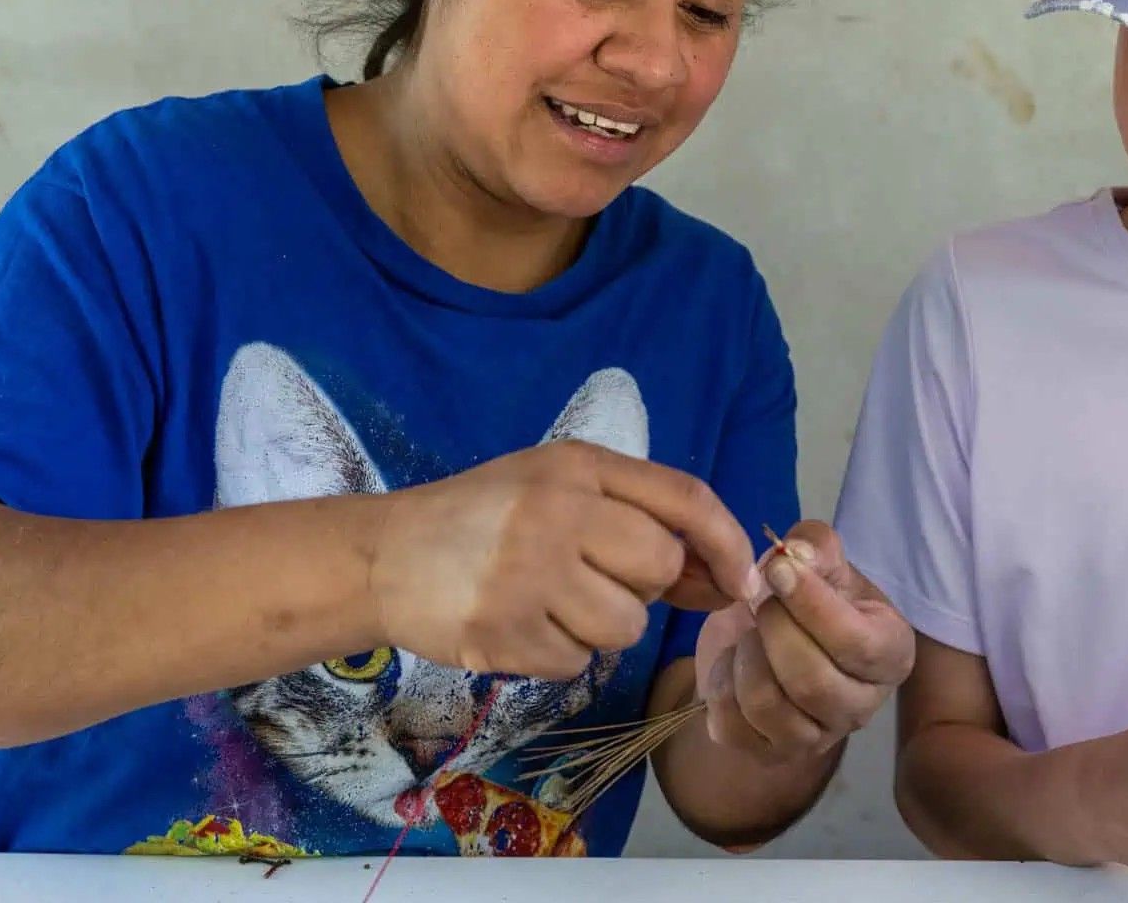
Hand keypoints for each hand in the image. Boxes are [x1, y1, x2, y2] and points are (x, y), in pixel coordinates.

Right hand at [370, 440, 759, 678]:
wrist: (385, 554)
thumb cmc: (487, 517)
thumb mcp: (560, 489)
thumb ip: (638, 519)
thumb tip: (723, 575)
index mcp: (577, 466)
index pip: (685, 498)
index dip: (727, 542)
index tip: (742, 579)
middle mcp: (556, 512)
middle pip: (659, 565)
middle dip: (643, 585)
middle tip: (593, 577)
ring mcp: (527, 573)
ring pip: (624, 625)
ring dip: (601, 626)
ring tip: (551, 601)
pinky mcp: (503, 631)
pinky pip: (576, 662)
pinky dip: (558, 654)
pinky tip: (521, 623)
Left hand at [694, 521, 913, 764]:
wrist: (770, 641)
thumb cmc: (809, 599)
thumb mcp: (820, 561)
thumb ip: (815, 547)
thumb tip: (795, 555)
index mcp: (890, 655)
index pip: (858, 644)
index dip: (812, 605)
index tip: (777, 570)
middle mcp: (862, 706)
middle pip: (812, 682)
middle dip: (774, 630)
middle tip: (761, 601)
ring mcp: (816, 738)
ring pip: (769, 706)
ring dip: (746, 656)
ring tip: (749, 632)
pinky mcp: (770, 753)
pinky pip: (733, 725)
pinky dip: (720, 684)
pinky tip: (734, 662)